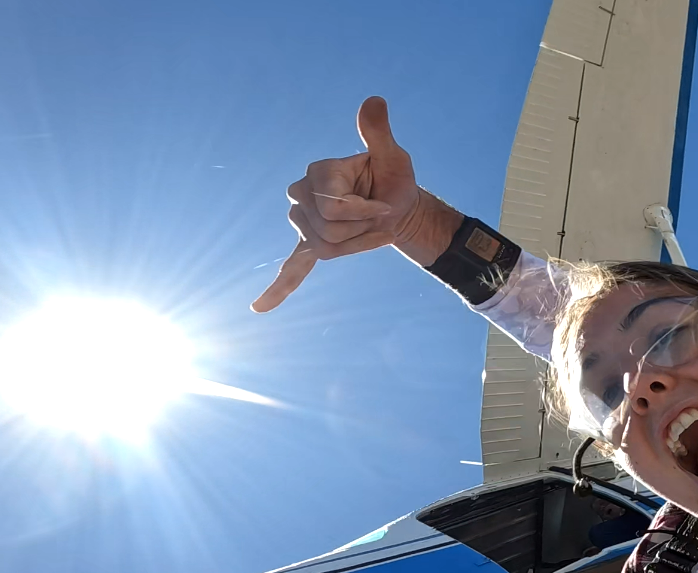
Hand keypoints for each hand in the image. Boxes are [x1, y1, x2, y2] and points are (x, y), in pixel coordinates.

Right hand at [252, 96, 461, 312]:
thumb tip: (374, 101)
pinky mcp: (311, 244)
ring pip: (325, 249)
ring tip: (369, 231)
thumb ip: (377, 132)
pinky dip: (278, 289)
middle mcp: (302, 195)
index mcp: (318, 173)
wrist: (398, 204)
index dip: (365, 211)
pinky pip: (293, 269)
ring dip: (356, 245)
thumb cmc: (393, 177)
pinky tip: (261, 307)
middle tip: (380, 216)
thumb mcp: (392, 155)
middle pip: (328, 230)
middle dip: (362, 229)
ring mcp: (304, 222)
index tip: (385, 203)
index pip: (333, 207)